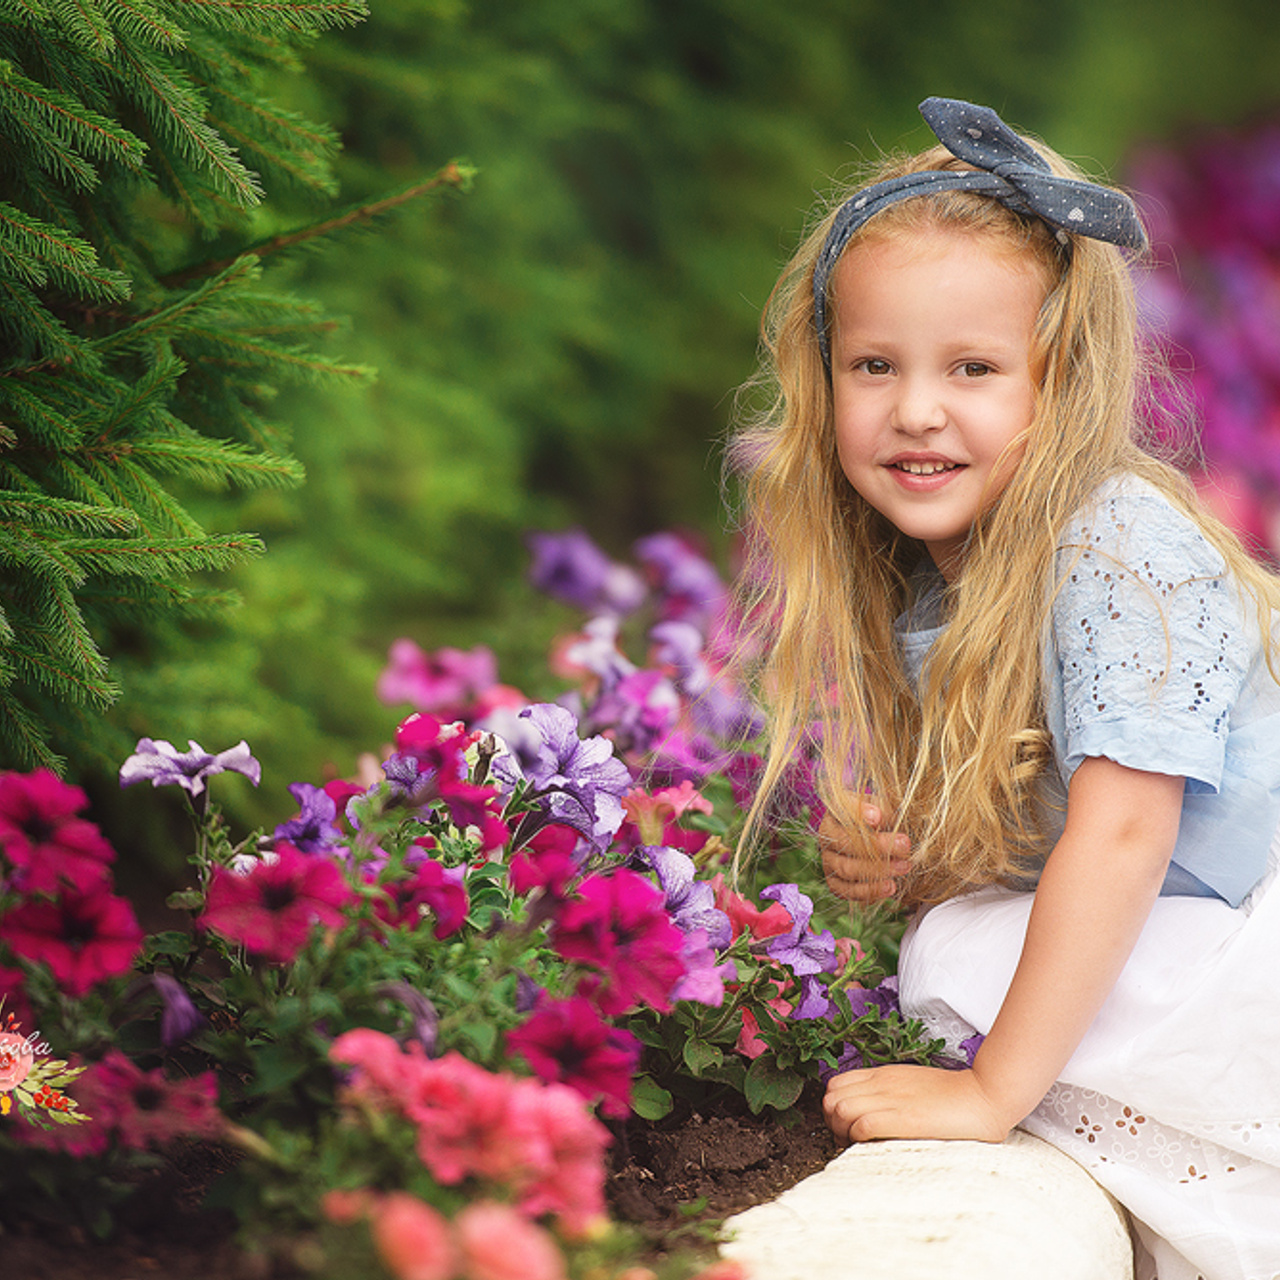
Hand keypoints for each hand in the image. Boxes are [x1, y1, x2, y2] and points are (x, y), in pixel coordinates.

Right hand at [819, 807, 909, 903]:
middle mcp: (827, 836)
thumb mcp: (885, 808)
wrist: (882, 842)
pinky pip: (848, 891)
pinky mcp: (835, 883)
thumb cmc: (883, 820)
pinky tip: (890, 887)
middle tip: (905, 845)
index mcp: (836, 811)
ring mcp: (829, 861)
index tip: (878, 816)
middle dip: (878, 845)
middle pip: (844, 842)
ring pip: (846, 869)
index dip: (858, 813)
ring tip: (904, 867)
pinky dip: (870, 890)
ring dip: (877, 870)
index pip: (842, 810)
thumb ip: (884, 809)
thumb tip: (879, 817)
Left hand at [822, 1063, 1011, 1144]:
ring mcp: (891, 1100)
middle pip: (830, 1099)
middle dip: (830, 1123)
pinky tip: (872, 1145)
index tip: (845, 1125)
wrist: (983, 1095)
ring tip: (858, 1145)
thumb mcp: (911, 1083)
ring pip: (839, 1110)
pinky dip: (858, 1137)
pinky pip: (862, 1125)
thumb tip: (866, 1113)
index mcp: (882, 1074)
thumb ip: (888, 1091)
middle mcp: (881, 1084)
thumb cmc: (951, 1095)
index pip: (834, 1085)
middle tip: (847, 1139)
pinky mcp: (904, 1119)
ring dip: (841, 1132)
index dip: (832, 1107)